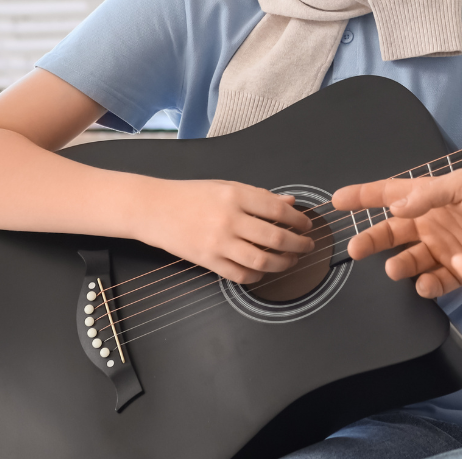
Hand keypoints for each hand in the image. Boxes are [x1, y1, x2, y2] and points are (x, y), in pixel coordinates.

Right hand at [141, 179, 313, 283]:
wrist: (155, 208)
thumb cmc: (192, 194)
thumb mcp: (227, 186)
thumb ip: (259, 196)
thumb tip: (289, 203)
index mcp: (236, 195)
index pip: (278, 210)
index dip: (298, 220)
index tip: (307, 225)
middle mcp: (229, 219)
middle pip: (275, 238)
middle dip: (298, 244)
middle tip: (307, 246)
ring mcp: (218, 243)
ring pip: (261, 260)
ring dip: (283, 263)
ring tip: (291, 260)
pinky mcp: (208, 261)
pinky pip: (240, 274)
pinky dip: (257, 275)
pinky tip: (264, 270)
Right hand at [333, 169, 461, 297]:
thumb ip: (429, 194)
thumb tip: (398, 205)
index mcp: (433, 196)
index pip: (390, 193)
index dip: (363, 195)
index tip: (338, 200)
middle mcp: (436, 221)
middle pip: (393, 231)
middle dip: (372, 238)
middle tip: (355, 247)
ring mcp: (448, 248)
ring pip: (411, 259)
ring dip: (399, 264)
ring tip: (396, 268)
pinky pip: (436, 282)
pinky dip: (427, 286)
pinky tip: (425, 284)